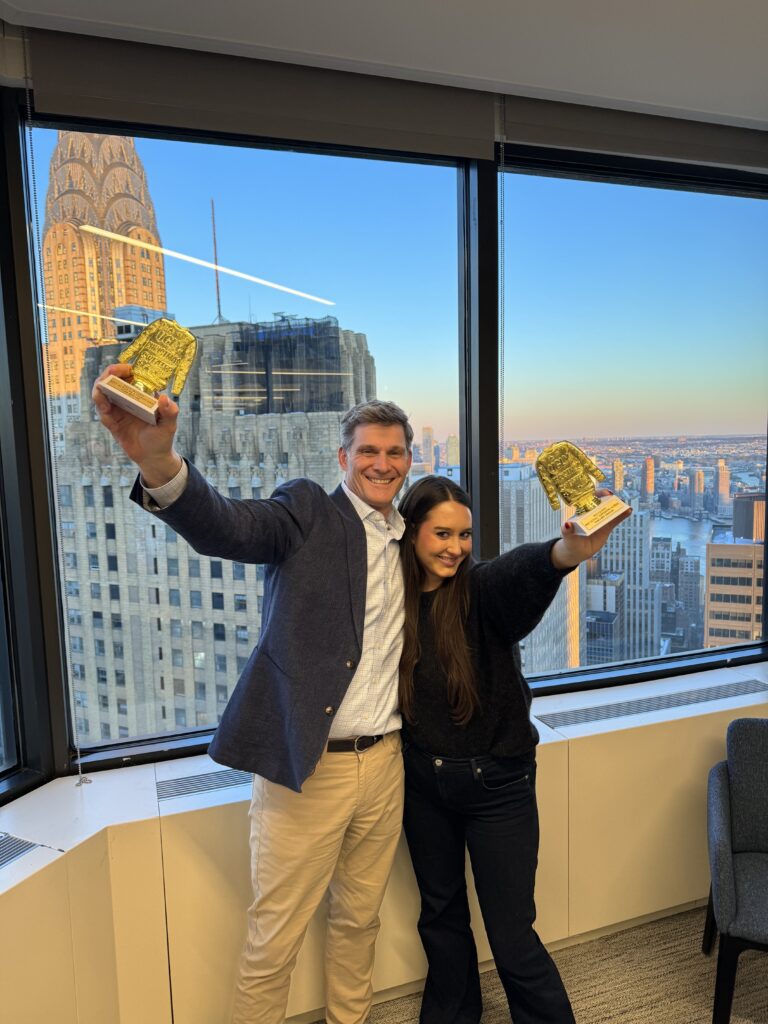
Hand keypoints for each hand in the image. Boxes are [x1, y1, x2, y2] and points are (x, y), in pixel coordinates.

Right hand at [92, 363, 181, 485]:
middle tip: (114, 372)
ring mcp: (117, 411)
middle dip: (109, 374)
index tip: (129, 368)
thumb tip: (163, 397)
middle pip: (111, 382)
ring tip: (103, 388)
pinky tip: (106, 407)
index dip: (124, 369)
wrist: (153, 457)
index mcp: (140, 396)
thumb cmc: (162, 437)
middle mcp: (126, 400)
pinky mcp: (112, 423)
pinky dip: (102, 408)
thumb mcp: (169, 424)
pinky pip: (103, 413)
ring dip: (101, 389)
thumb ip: (170, 412)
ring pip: (102, 394)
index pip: (128, 377)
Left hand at [550, 489, 631, 569]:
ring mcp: (600, 519)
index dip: (594, 494)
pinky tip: (629, 511)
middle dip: (607, 497)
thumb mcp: (567, 536)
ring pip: (609, 510)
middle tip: (612, 496)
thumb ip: (567, 531)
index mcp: (581, 512)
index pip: (587, 499)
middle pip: (600, 502)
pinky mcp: (606, 527)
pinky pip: (615, 519)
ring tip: (625, 506)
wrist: (577, 551)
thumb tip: (567, 524)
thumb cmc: (570, 541)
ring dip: (618, 506)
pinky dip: (622, 515)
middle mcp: (591, 513)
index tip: (598, 494)